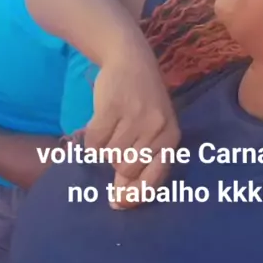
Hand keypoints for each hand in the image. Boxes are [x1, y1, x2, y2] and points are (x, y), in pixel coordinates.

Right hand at [84, 40, 180, 208]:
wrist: (131, 59)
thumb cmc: (143, 102)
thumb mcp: (153, 130)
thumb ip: (142, 163)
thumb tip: (119, 201)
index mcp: (171, 137)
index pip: (155, 177)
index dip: (135, 194)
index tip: (119, 203)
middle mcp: (157, 128)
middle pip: (126, 168)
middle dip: (116, 163)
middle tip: (118, 142)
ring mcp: (135, 116)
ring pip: (109, 156)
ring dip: (105, 148)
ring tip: (113, 127)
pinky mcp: (112, 106)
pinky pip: (94, 142)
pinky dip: (91, 139)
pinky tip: (100, 123)